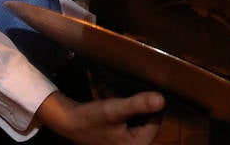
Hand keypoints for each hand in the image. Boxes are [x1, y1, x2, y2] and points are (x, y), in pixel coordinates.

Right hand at [36, 90, 162, 144]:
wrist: (67, 122)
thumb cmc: (91, 118)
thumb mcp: (115, 109)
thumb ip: (138, 104)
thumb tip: (162, 99)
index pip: (156, 120)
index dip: (148, 104)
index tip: (139, 91)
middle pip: (146, 119)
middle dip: (137, 104)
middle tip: (129, 90)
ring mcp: (124, 141)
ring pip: (136, 117)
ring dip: (129, 104)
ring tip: (118, 93)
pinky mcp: (117, 136)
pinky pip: (126, 118)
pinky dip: (120, 107)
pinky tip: (109, 93)